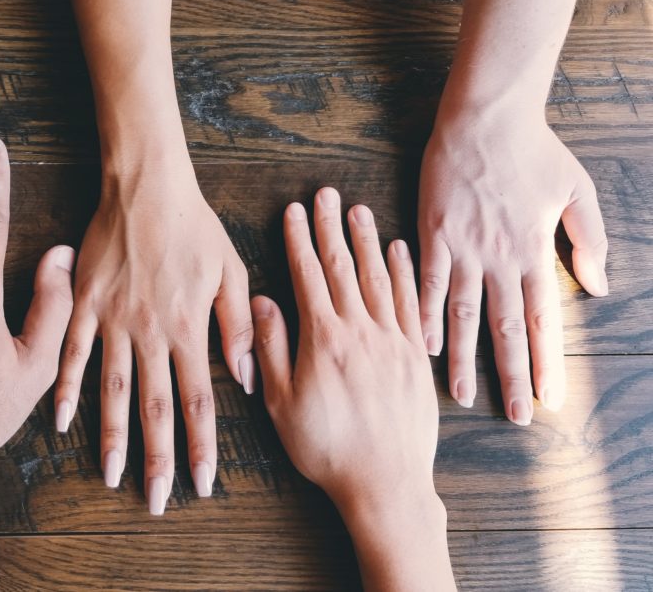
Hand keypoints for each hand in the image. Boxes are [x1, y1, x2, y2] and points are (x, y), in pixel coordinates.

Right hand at [54, 160, 253, 514]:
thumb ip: (237, 327)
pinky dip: (65, 388)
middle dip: (158, 459)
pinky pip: (72, 353)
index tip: (202, 484)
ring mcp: (113, 320)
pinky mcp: (84, 304)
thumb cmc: (194, 226)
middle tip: (156, 501)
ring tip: (111, 476)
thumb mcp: (230, 271)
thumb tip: (247, 379)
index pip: (199, 401)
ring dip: (112, 437)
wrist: (146, 185)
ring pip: (112, 390)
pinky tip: (61, 421)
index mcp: (188, 328)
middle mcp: (150, 332)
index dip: (201, 446)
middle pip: (155, 408)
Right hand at [252, 188, 452, 590]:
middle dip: (331, 227)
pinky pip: (411, 303)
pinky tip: (399, 252)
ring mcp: (393, 341)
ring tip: (359, 210)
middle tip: (327, 194)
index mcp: (323, 339)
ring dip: (367, 241)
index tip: (294, 211)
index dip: (299, 240)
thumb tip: (261, 302)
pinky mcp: (415, 357)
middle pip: (344, 267)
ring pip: (379, 278)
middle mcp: (361, 331)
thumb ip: (270, 348)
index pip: (308, 276)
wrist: (386, 484)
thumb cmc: (326, 449)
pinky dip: (405, 273)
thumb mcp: (281, 403)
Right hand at [418, 111, 607, 422]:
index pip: (542, 319)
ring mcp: (463, 248)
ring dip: (463, 358)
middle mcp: (500, 258)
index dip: (547, 361)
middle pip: (505, 328)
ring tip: (461, 396)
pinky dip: (425, 315)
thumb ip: (589, 241)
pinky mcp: (433, 234)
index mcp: (534, 251)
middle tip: (515, 416)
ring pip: (464, 314)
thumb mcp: (578, 191)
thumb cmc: (534, 150)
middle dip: (512, 375)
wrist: (485, 117)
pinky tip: (423, 344)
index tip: (551, 399)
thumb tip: (599, 287)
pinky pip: (428, 282)